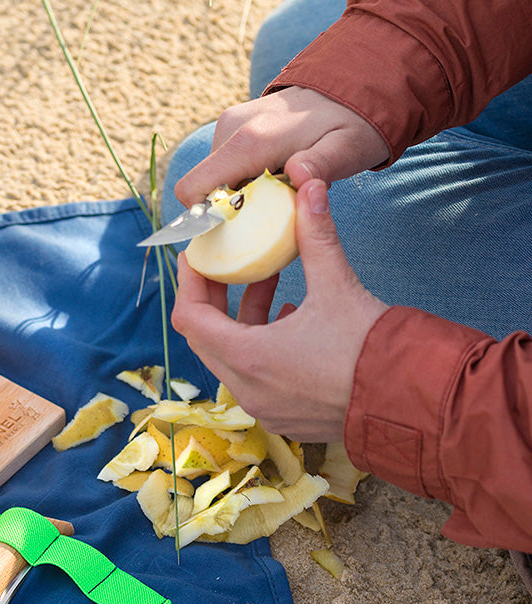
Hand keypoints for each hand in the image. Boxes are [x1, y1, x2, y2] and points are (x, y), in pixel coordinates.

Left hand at [170, 180, 388, 441]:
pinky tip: (289, 317)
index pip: (190, 317)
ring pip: (232, 356)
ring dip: (243, 318)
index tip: (197, 255)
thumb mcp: (338, 286)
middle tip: (226, 263)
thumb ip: (316, 236)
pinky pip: (255, 376)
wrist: (414, 403)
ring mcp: (264, 407)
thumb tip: (309, 187)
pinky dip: (260, 345)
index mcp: (247, 358)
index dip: (190, 281)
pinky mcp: (285, 416)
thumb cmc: (372, 350)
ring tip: (268, 281)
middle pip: (206, 337)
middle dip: (214, 296)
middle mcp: (246, 388)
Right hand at [174, 87, 388, 205]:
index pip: (193, 189)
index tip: (239, 229)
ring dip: (240, 194)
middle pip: (205, 188)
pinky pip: (226, 164)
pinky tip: (276, 176)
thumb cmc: (354, 123)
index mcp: (250, 141)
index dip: (205, 218)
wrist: (353, 81)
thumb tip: (296, 174)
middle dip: (230, 208)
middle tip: (274, 209)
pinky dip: (244, 180)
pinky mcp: (234, 124)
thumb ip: (321, 165)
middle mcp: (232, 129)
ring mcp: (231, 124)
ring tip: (280, 190)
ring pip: (215, 178)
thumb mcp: (349, 150)